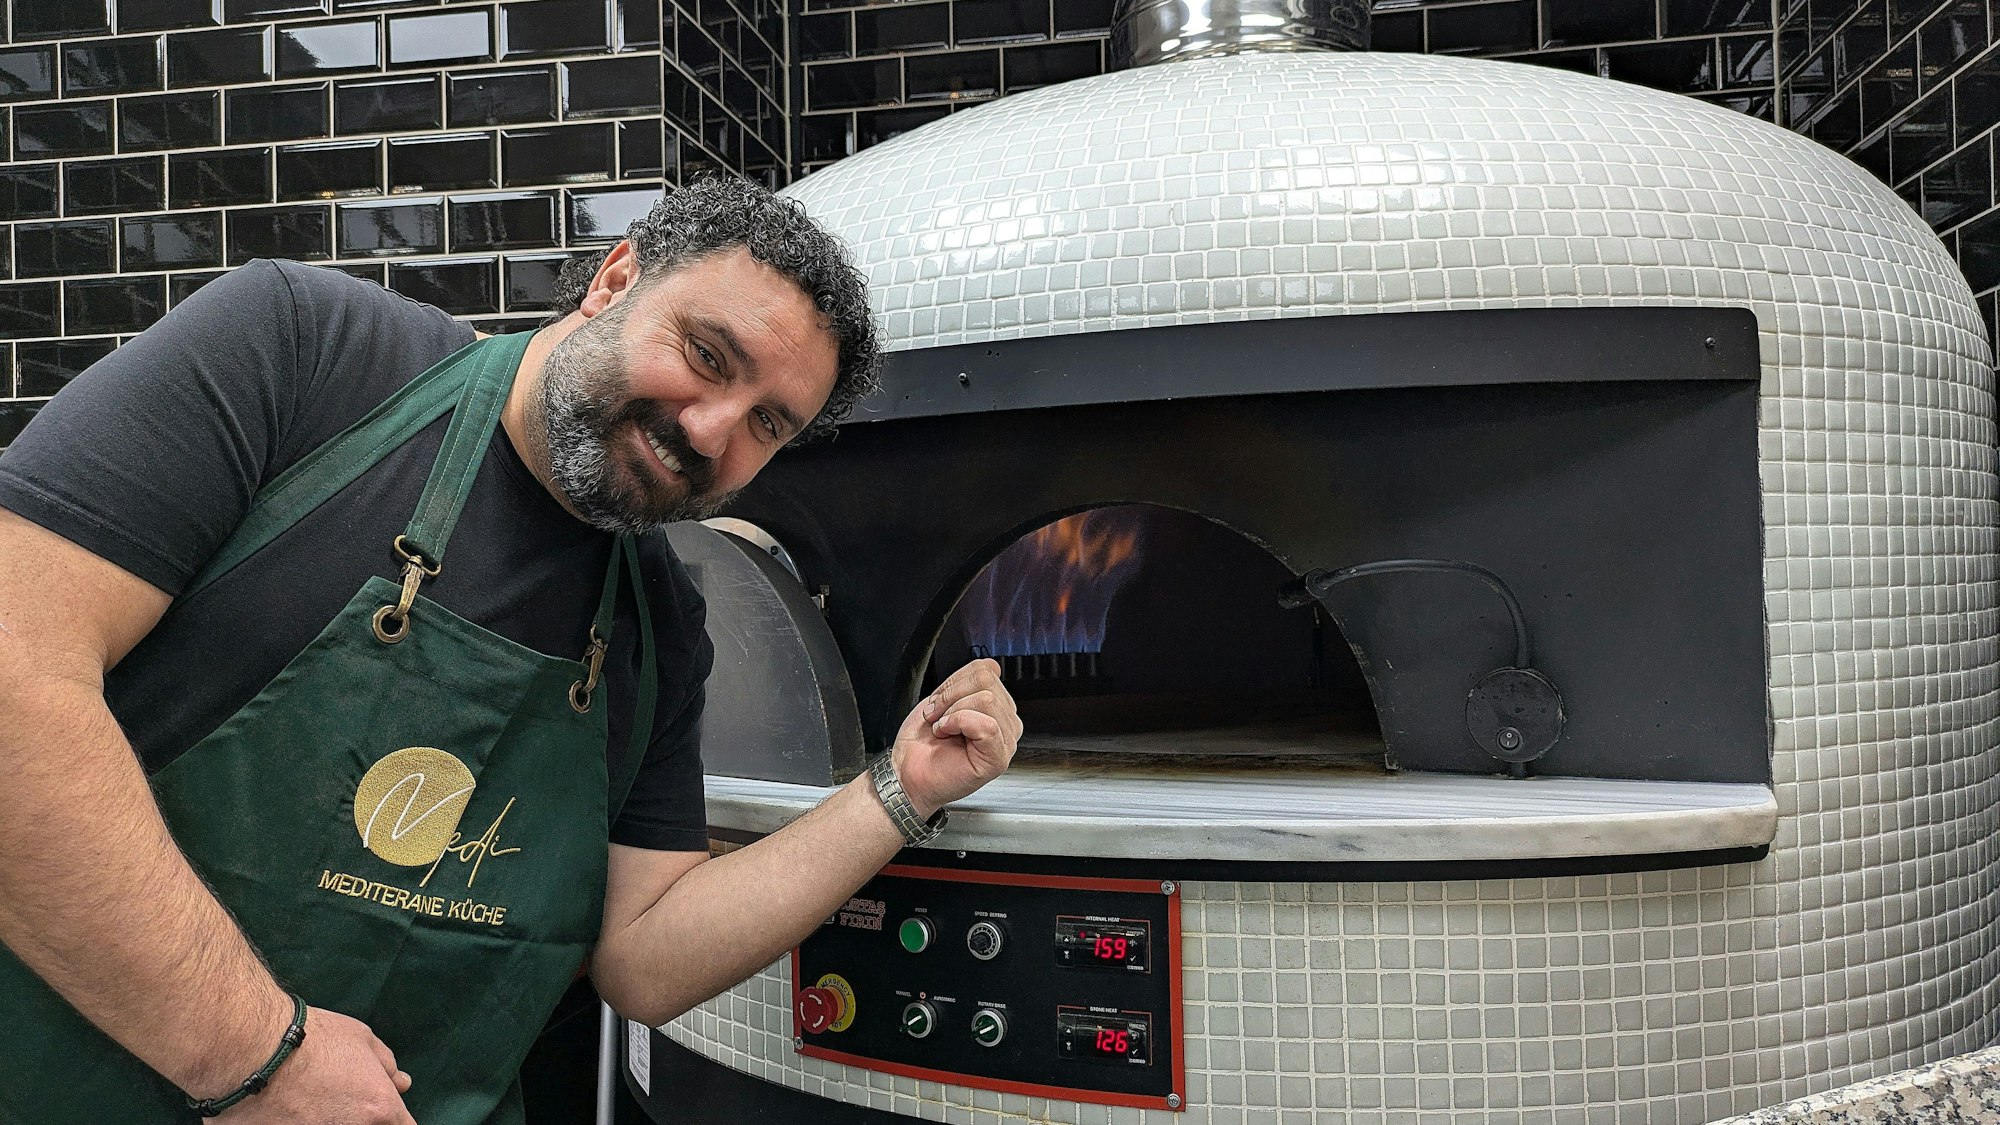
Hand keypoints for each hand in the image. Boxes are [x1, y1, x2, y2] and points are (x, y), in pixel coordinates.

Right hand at [218, 1007, 414, 1124]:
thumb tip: (400, 1083)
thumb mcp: (362, 1039)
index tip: (379, 1112)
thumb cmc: (310, 1038)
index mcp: (378, 1109)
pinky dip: (293, 1122)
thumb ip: (386, 1066)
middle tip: (336, 1100)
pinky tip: (283, 1110)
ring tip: (305, 1101)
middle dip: (359, 1118)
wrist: (250, 1050)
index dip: (392, 1119)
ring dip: (322, 1119)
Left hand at [891, 659, 1020, 817]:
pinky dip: (958, 723)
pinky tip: (948, 735)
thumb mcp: (943, 698)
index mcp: (996, 707)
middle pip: (987, 681)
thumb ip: (970, 680)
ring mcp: (1006, 741)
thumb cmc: (922, 743)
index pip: (987, 670)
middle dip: (951, 696)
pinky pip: (986, 724)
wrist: (906, 772)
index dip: (954, 681)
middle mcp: (1006, 723)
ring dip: (952, 712)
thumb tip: (991, 668)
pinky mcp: (999, 758)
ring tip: (943, 729)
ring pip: (987, 699)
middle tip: (937, 717)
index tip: (938, 702)